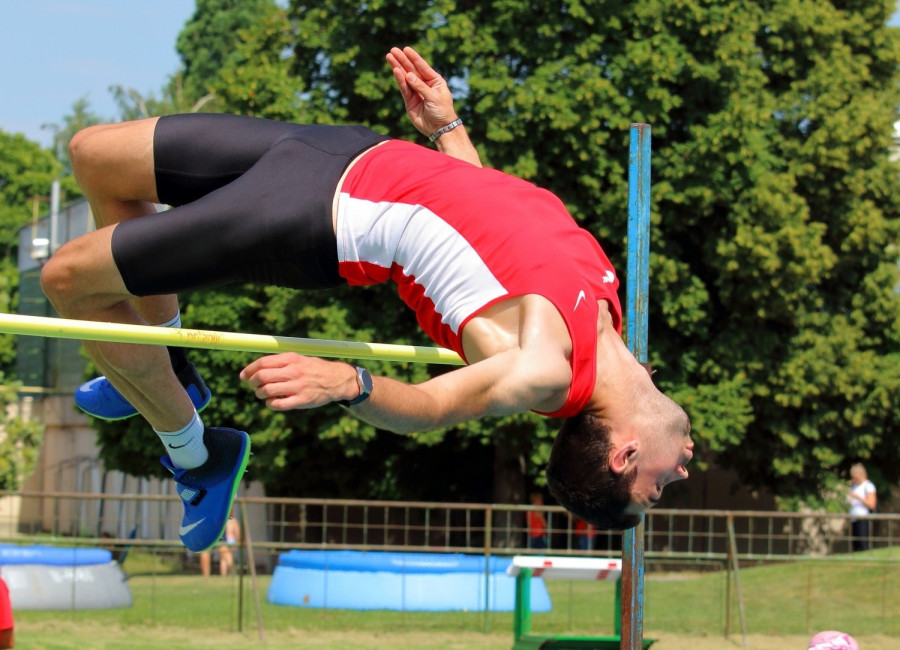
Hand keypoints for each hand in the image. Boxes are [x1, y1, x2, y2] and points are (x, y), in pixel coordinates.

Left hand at [239, 353, 356, 410]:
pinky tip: (272, 401)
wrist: (336, 380)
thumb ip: (280, 362)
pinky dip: (270, 404)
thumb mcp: (299, 359)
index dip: (249, 370)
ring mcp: (297, 386)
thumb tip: (256, 369)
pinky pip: (277, 404)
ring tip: (262, 394)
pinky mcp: (301, 400)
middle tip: (252, 385)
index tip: (243, 375)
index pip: (263, 362)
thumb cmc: (313, 369)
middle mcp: (294, 371)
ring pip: (267, 390)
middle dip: (252, 382)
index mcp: (292, 358)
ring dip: (259, 393)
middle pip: (262, 376)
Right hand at [386, 46, 457, 136]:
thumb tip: (408, 75)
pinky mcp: (410, 101)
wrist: (440, 129)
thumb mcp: (434, 97)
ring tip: (389, 57)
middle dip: (402, 60)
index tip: (406, 49)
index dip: (414, 58)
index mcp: (435, 81)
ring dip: (397, 67)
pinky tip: (395, 71)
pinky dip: (399, 80)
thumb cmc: (442, 112)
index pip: (423, 67)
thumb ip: (420, 86)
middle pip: (412, 70)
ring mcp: (416, 92)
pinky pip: (404, 89)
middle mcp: (425, 84)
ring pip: (405, 78)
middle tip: (393, 50)